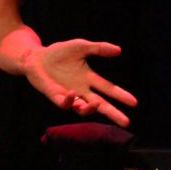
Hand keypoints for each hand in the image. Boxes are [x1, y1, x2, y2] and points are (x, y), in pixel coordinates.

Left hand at [23, 39, 137, 126]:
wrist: (36, 56)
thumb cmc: (59, 52)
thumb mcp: (81, 46)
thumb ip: (98, 48)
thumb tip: (118, 50)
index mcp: (88, 79)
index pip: (108, 89)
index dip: (121, 95)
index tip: (134, 102)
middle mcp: (81, 90)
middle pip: (100, 105)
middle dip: (113, 113)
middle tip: (126, 122)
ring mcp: (68, 95)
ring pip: (82, 109)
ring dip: (90, 108)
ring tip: (96, 104)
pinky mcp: (55, 96)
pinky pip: (64, 103)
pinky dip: (70, 100)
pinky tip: (73, 93)